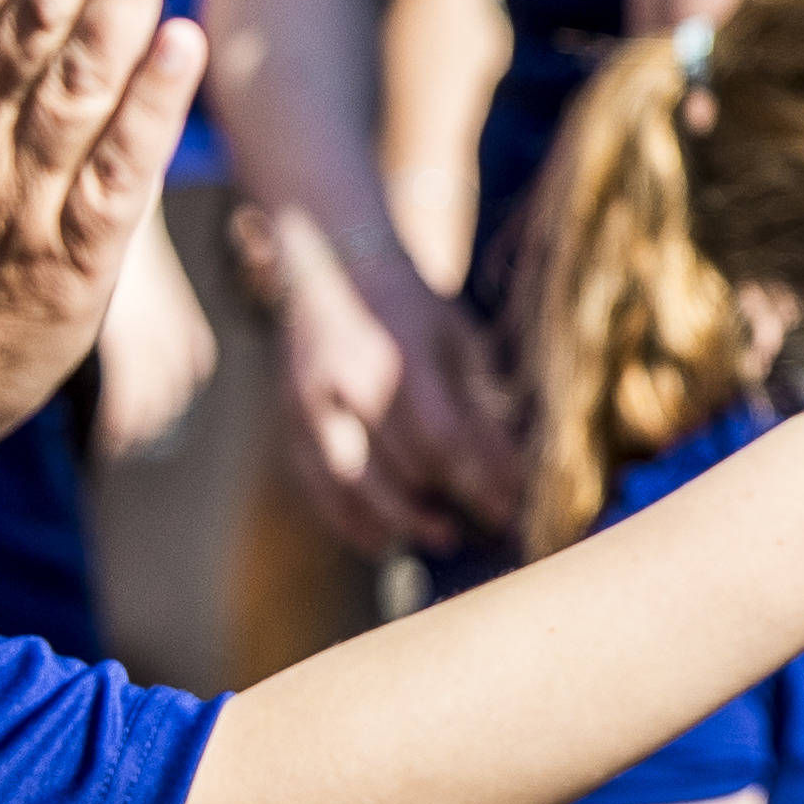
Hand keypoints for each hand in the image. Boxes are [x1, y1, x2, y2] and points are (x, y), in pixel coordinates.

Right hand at [250, 211, 523, 555]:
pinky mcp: (290, 417)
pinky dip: (348, 518)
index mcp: (401, 353)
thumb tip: (513, 473)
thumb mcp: (458, 340)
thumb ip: (480, 405)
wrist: (332, 263)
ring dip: (398, 520)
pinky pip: (315, 483)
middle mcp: (350, 379)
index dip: (479, 480)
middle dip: (446, 504)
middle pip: (398, 464)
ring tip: (440, 538)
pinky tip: (382, 540)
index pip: (443, 438)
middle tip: (482, 529)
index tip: (510, 507)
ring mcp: (312, 400)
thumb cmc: (411, 307)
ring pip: (351, 481)